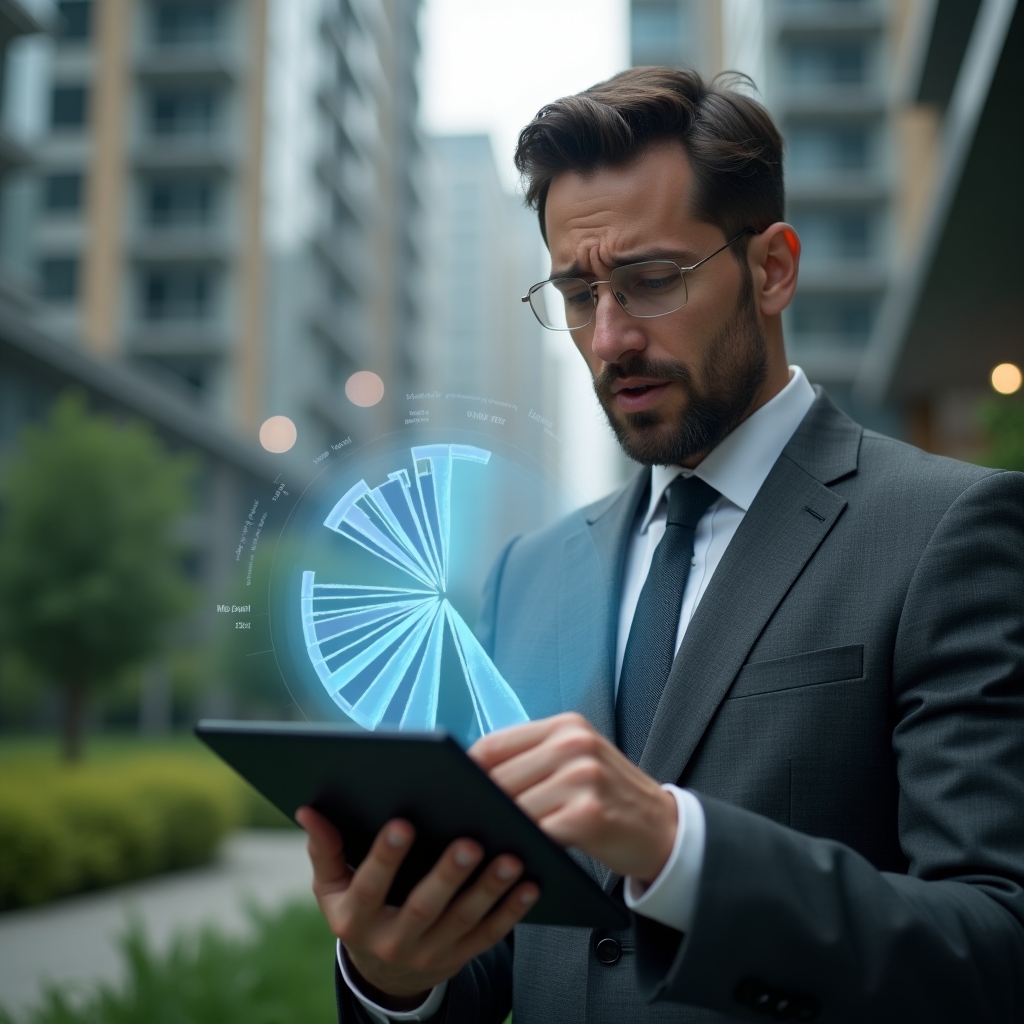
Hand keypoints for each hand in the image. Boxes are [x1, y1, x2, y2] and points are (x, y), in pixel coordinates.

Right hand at [296, 807, 538, 1008]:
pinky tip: (529, 884)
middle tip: (470, 842)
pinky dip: (511, 911)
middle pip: (423, 908)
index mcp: (355, 919)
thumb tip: (308, 808)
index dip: (384, 858)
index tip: (402, 823)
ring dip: (488, 890)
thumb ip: (324, 849)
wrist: (384, 970)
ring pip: (462, 921)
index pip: (369, 888)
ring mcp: (429, 954)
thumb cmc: (358, 906)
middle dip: (448, 875)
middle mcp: (392, 942)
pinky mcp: (460, 957)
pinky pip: (489, 935)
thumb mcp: (331, 886)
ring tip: (510, 857)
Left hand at [470, 712, 676, 882]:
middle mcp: (574, 743)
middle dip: (477, 803)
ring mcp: (583, 777)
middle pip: (499, 776)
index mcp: (566, 726)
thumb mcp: (577, 763)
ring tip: (481, 842)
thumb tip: (470, 779)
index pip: (495, 743)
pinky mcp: (588, 814)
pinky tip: (513, 856)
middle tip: (456, 824)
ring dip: (497, 828)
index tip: (448, 792)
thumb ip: (534, 761)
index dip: (466, 771)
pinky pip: (537, 832)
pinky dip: (521, 846)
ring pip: (514, 806)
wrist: (665, 829)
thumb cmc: (610, 799)